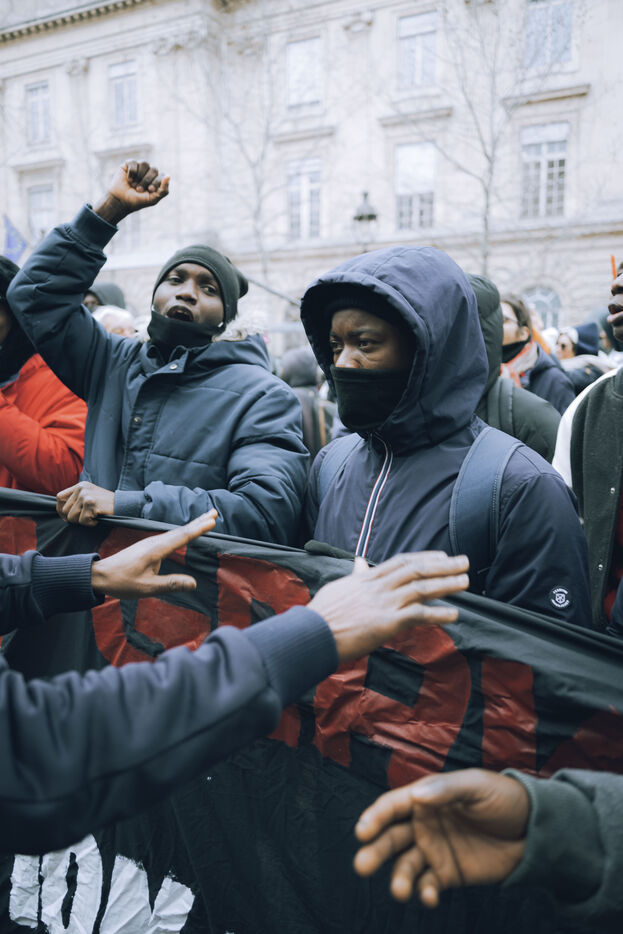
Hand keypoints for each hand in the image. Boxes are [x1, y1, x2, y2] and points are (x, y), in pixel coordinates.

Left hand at [56, 481, 114, 525]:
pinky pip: (82, 521)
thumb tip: (61, 512)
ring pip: (72, 517)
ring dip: (82, 521)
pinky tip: (97, 519)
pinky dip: (90, 523)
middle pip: (64, 509)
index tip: (67, 516)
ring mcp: (86, 496)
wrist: (124, 504)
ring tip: (93, 517)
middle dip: (73, 518)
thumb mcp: (90, 496)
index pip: (59, 497)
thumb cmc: (106, 504)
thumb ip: (76, 500)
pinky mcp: (91, 504)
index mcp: (80, 486)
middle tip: (85, 518)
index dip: (61, 509)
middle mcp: (81, 489)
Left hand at [91, 510, 216, 598]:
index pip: (182, 537)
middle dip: (199, 521)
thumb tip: (194, 583)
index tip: (212, 520)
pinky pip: (170, 536)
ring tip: (206, 520)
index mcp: (156, 549)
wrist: (100, 575)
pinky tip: (185, 534)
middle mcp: (155, 542)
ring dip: (192, 525)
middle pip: (181, 530)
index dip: (199, 529)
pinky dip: (182, 532)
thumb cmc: (122, 582)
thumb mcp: (147, 588)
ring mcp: (150, 543)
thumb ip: (171, 584)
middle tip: (215, 512)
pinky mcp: (148, 546)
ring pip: (176, 532)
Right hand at [94, 161, 169, 224]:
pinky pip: (133, 162)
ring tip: (133, 185)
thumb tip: (169, 176)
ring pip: (145, 163)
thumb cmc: (137, 201)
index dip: (156, 182)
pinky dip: (132, 172)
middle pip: (154, 169)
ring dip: (139, 176)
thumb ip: (163, 190)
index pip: (162, 175)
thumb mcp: (153, 199)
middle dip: (146, 181)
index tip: (149, 190)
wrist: (121, 201)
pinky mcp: (129, 164)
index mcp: (156, 180)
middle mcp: (149, 172)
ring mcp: (139, 167)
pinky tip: (128, 179)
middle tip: (139, 190)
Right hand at [308, 552, 468, 662]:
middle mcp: (379, 586)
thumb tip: (359, 562)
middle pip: (416, 569)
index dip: (424, 557)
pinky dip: (438, 614)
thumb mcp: (340, 587)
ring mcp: (384, 603)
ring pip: (421, 588)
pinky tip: (454, 614)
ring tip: (465, 581)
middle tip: (464, 561)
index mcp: (368, 578)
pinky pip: (419, 615)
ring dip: (447, 584)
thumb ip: (355, 576)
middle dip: (443, 565)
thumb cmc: (323, 615)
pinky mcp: (387, 622)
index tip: (442, 555)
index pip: (401, 561)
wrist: (313, 634)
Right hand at [354, 769, 529, 906]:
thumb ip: (446, 790)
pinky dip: (425, 893)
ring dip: (399, 878)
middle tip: (362, 866)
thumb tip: (415, 797)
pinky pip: (429, 885)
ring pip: (406, 865)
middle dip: (375, 851)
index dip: (375, 817)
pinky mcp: (448, 873)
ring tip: (400, 892)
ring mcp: (434, 850)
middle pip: (391, 838)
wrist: (533, 829)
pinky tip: (429, 898)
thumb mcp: (476, 786)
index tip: (362, 832)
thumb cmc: (503, 797)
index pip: (393, 806)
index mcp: (426, 798)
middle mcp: (423, 824)